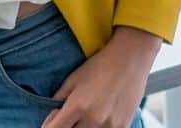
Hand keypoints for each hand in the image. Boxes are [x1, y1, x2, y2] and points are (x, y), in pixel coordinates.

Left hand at [44, 25, 158, 126]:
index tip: (52, 123)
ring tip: (87, 115)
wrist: (130, 59)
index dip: (50, 127)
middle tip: (72, 116)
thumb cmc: (100, 66)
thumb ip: (58, 101)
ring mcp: (110, 125)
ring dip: (84, 127)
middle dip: (68, 127)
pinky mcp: (123, 127)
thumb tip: (50, 119)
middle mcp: (93, 119)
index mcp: (78, 106)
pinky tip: (100, 118)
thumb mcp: (73, 79)